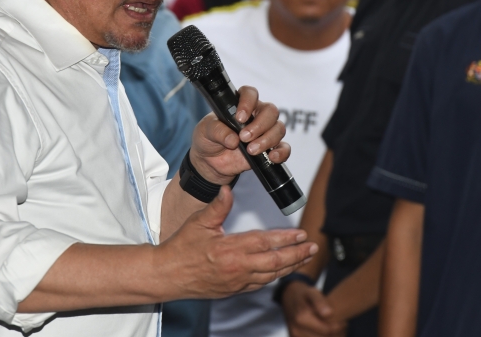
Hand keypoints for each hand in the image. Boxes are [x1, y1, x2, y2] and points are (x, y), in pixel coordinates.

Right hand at [160, 187, 316, 298]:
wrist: (167, 276)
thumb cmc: (181, 248)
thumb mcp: (198, 223)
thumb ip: (217, 207)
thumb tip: (227, 189)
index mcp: (230, 249)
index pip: (265, 242)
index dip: (286, 238)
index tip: (302, 234)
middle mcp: (237, 268)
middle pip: (275, 262)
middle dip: (297, 254)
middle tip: (313, 247)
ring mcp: (237, 282)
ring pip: (271, 275)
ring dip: (290, 266)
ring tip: (305, 258)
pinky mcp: (234, 290)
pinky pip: (260, 284)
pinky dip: (274, 276)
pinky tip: (283, 270)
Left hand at [189, 86, 289, 184]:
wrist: (210, 163)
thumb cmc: (208, 140)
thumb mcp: (205, 132)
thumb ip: (217, 132)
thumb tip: (233, 139)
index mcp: (240, 105)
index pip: (250, 94)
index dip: (248, 103)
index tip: (240, 118)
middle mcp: (256, 115)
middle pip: (270, 111)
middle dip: (259, 125)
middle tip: (244, 138)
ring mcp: (265, 132)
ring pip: (278, 128)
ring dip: (267, 140)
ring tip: (251, 150)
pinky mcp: (269, 149)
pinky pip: (284, 147)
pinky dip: (281, 152)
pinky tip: (271, 157)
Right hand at [281, 281, 347, 336]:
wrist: (288, 298)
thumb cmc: (304, 294)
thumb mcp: (312, 292)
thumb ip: (320, 301)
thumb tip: (329, 313)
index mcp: (302, 318)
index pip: (327, 330)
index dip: (338, 327)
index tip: (344, 321)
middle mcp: (297, 330)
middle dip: (336, 334)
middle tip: (342, 325)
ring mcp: (295, 336)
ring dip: (329, 336)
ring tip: (335, 329)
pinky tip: (326, 332)